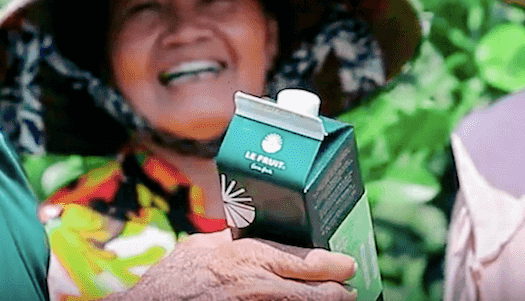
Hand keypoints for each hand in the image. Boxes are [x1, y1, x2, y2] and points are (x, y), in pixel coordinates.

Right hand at [111, 229, 357, 300]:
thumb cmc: (175, 279)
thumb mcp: (204, 246)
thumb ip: (233, 240)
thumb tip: (252, 230)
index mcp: (252, 258)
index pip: (311, 262)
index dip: (337, 264)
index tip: (348, 264)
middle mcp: (262, 287)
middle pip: (322, 294)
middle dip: (340, 291)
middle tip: (348, 288)